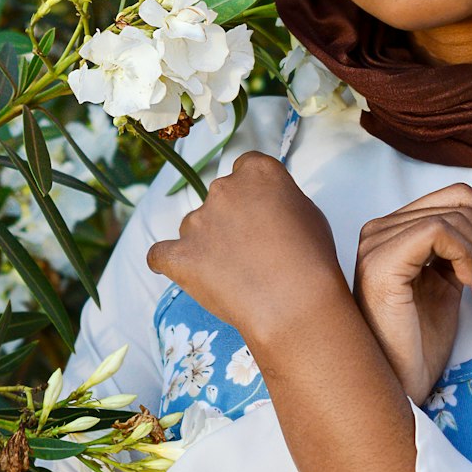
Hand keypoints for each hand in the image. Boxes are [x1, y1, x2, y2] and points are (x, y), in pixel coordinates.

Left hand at [146, 151, 347, 368]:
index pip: (246, 168)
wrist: (294, 303)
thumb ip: (280, 201)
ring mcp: (197, 221)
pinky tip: (185, 271)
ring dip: (208, 243)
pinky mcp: (179, 255)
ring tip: (234, 275)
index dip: (254, 192)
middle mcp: (223, 189)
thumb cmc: (311, 259)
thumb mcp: (309, 213)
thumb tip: (266, 210)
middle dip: (231, 218)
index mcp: (258, 172)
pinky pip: (161, 254)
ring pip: (194, 226)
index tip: (261, 212)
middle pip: (220, 196)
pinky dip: (170, 262)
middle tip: (252, 249)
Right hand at [352, 168, 471, 404]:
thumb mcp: (458, 279)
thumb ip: (470, 235)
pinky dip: (467, 256)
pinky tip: (469, 289)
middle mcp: (380, 229)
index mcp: (396, 230)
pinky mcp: (381, 260)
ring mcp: (377, 242)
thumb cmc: (421, 346)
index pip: (456, 197)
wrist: (400, 390)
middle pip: (460, 200)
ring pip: (456, 217)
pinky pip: (439, 231)